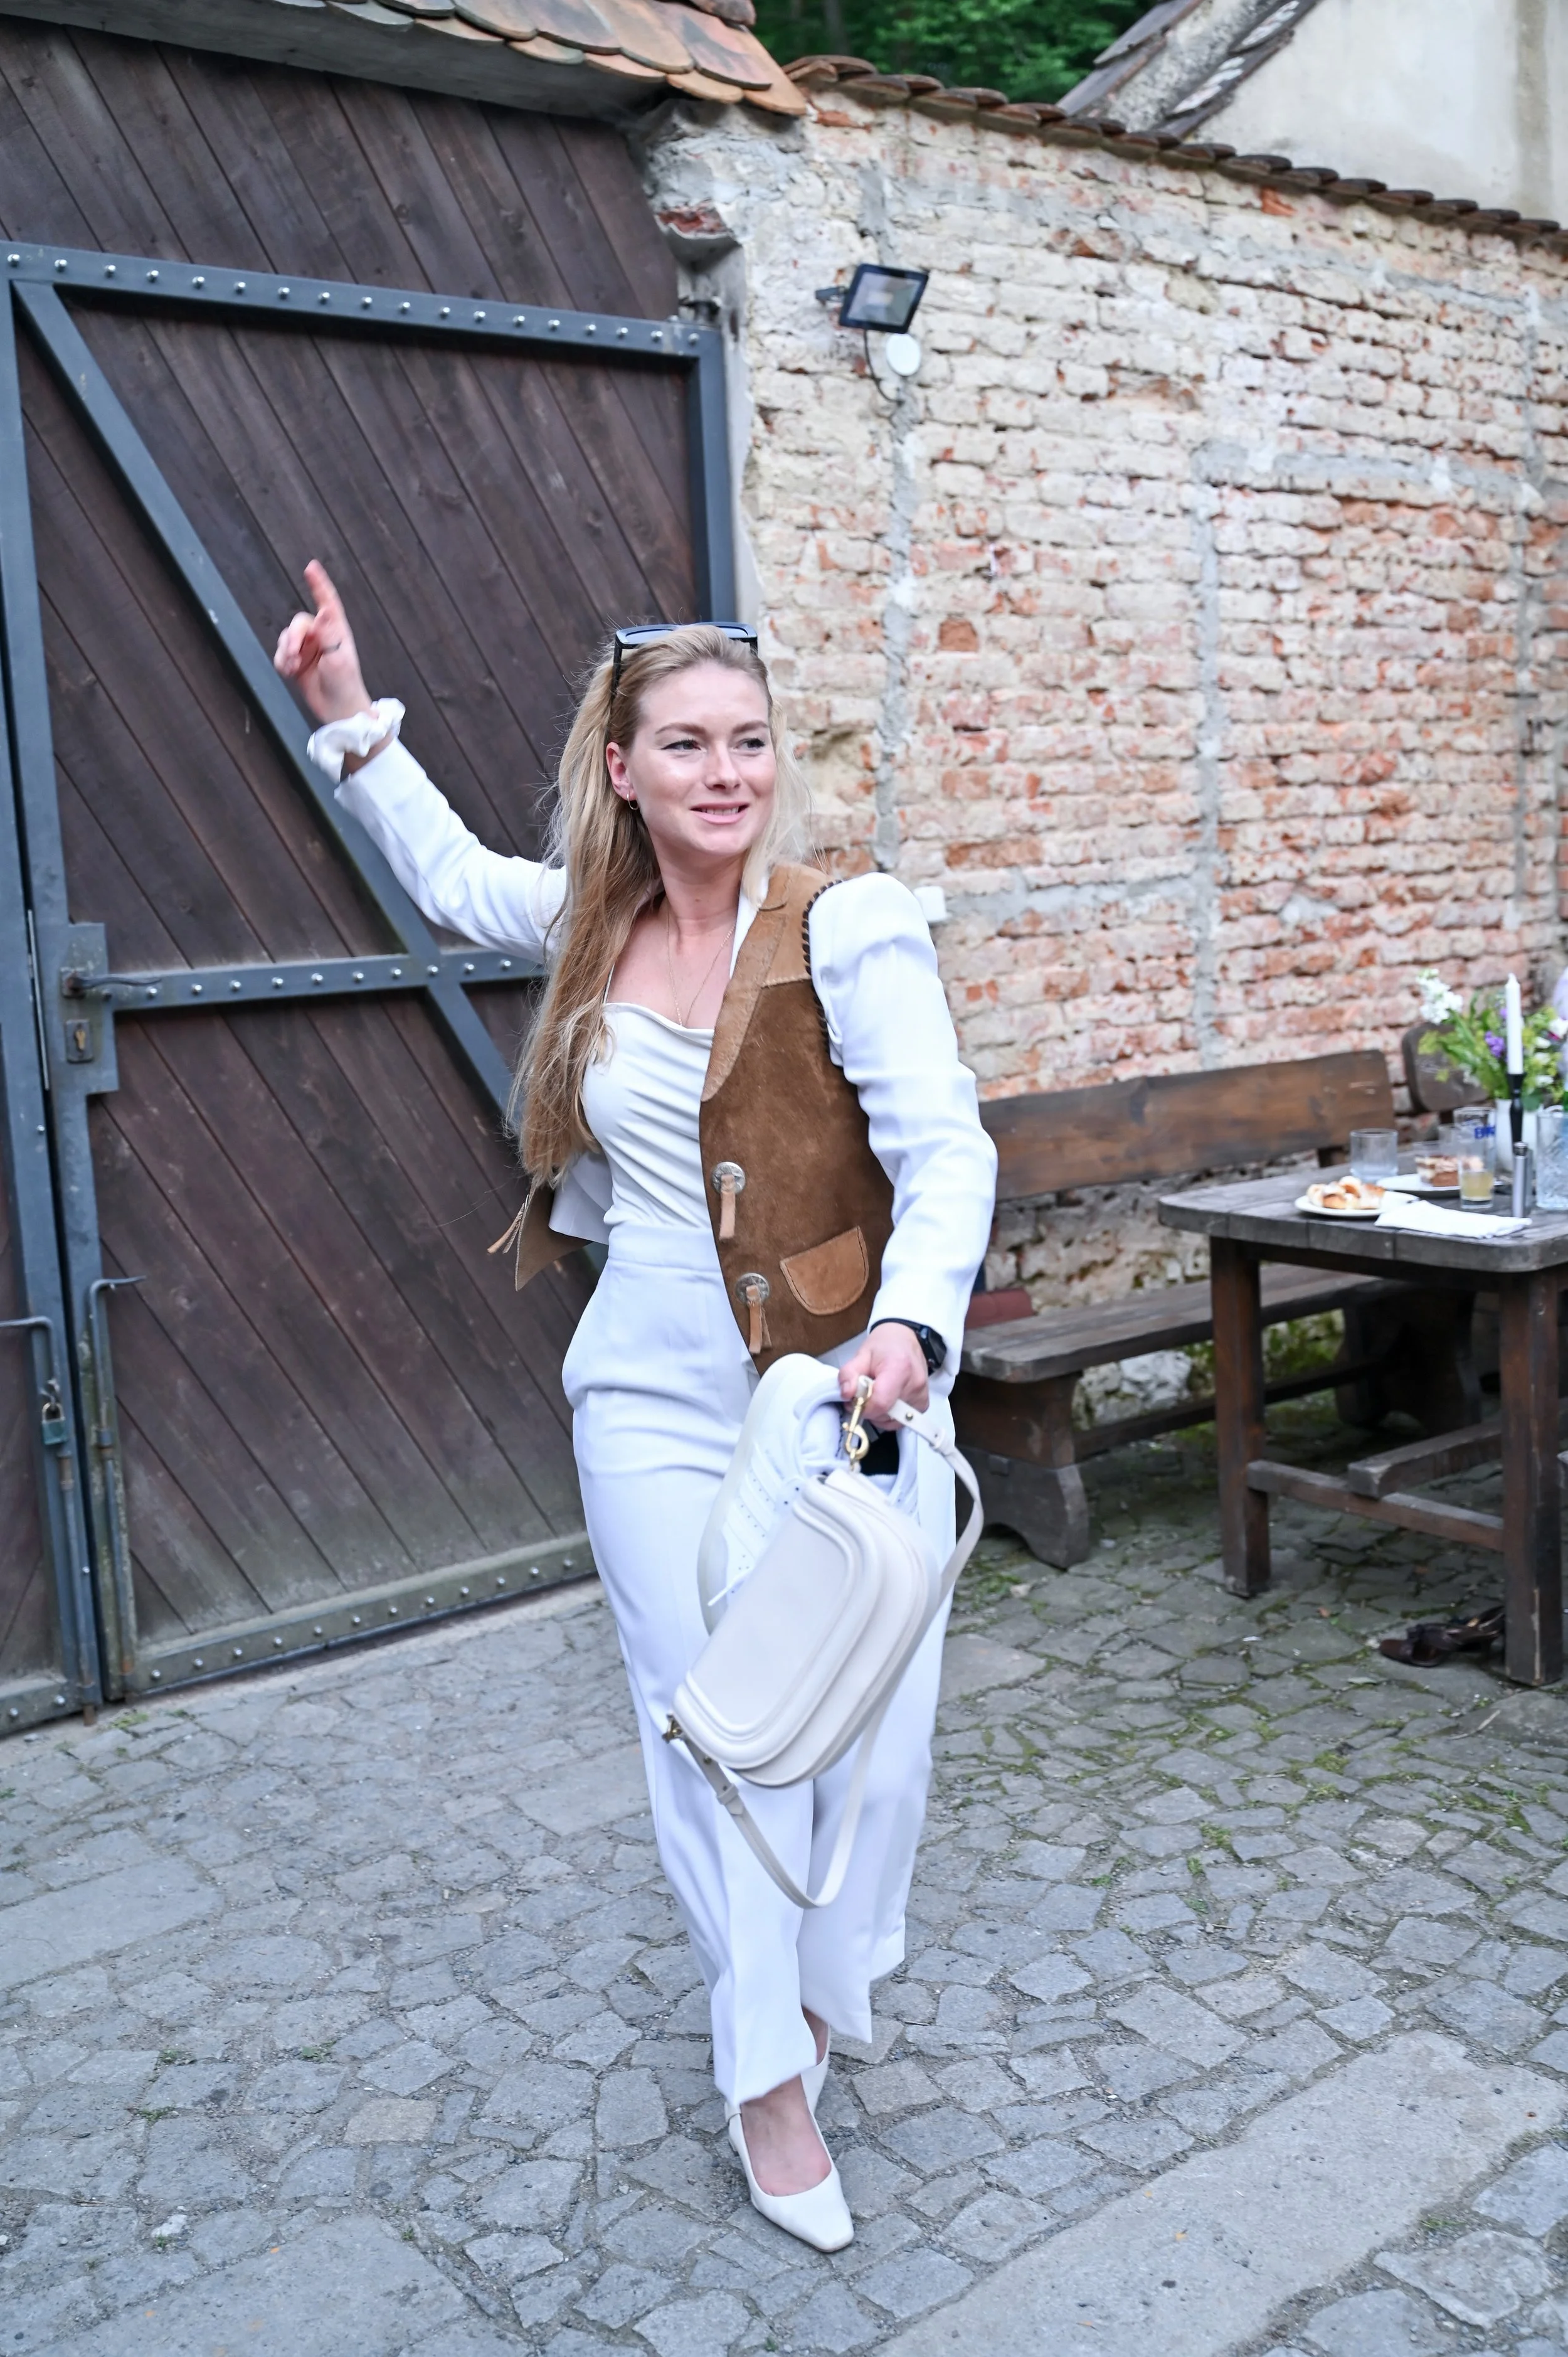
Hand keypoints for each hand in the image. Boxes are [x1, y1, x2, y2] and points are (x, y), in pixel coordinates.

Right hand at [273, 560, 371, 723]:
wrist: (338, 711)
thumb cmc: (345, 685)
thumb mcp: (339, 659)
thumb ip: (330, 634)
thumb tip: (324, 611)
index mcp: (336, 631)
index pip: (327, 602)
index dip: (318, 584)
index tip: (311, 567)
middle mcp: (321, 636)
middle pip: (298, 623)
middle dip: (292, 638)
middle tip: (294, 655)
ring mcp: (308, 649)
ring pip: (286, 638)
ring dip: (285, 652)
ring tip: (294, 668)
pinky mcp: (297, 662)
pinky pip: (280, 654)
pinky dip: (281, 662)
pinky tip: (290, 673)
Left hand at [838, 1322, 928, 1425]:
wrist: (905, 1339)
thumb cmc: (884, 1346)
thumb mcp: (861, 1355)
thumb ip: (849, 1374)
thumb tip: (847, 1395)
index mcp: (899, 1368)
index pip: (880, 1403)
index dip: (863, 1407)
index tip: (856, 1399)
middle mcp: (914, 1384)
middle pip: (886, 1414)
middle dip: (869, 1410)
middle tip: (864, 1394)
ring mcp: (921, 1396)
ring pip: (893, 1421)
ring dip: (879, 1414)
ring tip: (876, 1394)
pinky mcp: (923, 1404)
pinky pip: (902, 1421)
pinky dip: (890, 1416)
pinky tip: (887, 1400)